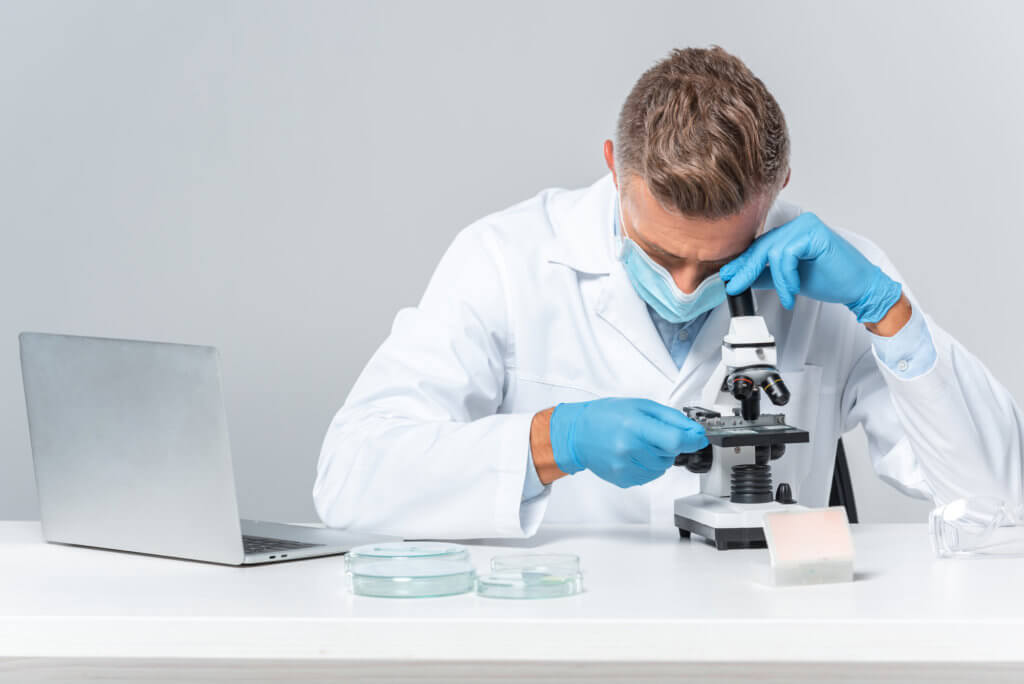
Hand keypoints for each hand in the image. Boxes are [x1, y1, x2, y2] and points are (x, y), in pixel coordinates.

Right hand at [549, 398, 707, 487]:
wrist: (577, 434)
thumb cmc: (605, 416)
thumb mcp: (640, 405)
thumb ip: (671, 418)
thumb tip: (695, 431)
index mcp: (634, 426)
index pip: (676, 440)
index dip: (692, 440)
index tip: (698, 437)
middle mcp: (629, 449)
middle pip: (671, 453)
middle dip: (669, 443)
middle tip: (650, 432)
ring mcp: (625, 467)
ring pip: (663, 466)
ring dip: (659, 455)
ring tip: (639, 443)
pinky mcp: (624, 480)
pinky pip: (651, 476)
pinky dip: (648, 465)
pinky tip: (633, 454)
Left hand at [719, 212, 901, 322]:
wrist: (859, 287)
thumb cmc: (832, 279)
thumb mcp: (789, 279)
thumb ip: (766, 275)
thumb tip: (742, 278)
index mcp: (792, 232)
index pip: (759, 246)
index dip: (742, 263)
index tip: (728, 277)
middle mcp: (798, 224)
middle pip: (761, 247)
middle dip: (746, 270)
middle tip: (735, 286)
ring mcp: (806, 225)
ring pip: (772, 252)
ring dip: (776, 280)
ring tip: (786, 295)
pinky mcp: (814, 232)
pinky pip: (786, 255)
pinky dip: (786, 277)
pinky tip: (792, 290)